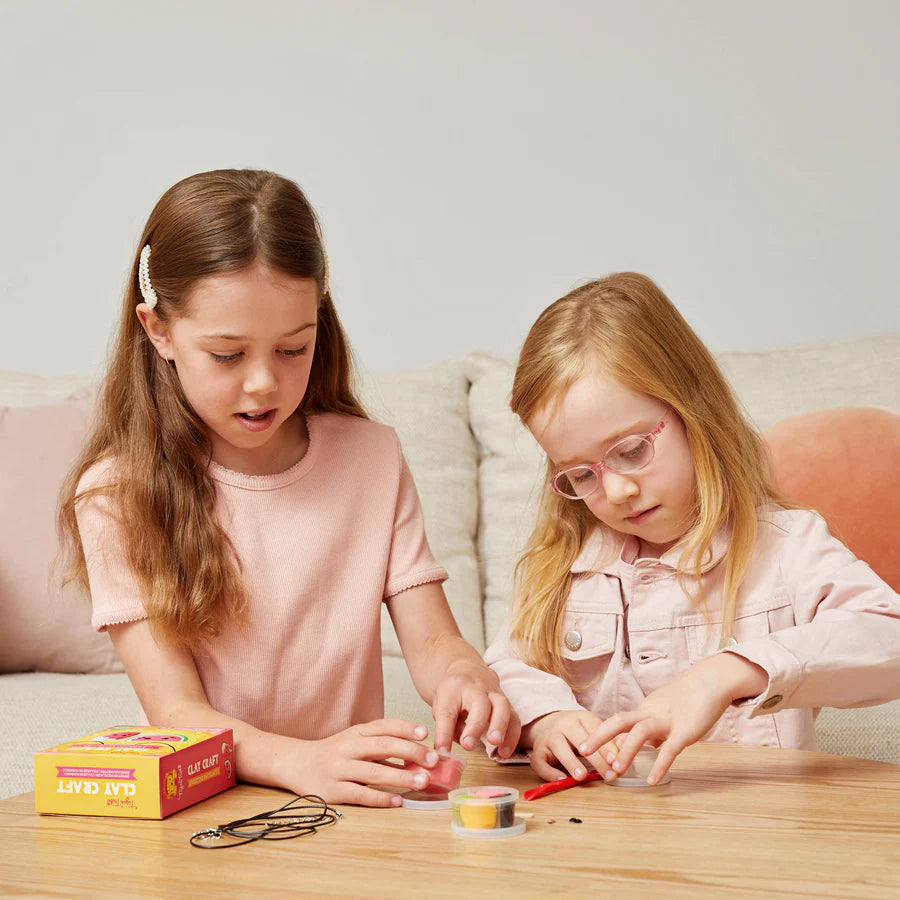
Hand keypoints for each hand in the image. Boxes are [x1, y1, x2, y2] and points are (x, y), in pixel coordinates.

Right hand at [278, 718, 439, 806]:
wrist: (297, 764)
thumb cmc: (335, 753)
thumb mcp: (355, 741)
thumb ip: (381, 746)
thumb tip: (418, 757)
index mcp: (356, 732)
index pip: (384, 725)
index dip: (405, 727)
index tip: (425, 733)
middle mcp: (348, 747)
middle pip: (383, 745)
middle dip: (410, 751)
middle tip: (433, 760)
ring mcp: (339, 768)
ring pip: (374, 771)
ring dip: (401, 776)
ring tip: (423, 781)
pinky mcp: (332, 790)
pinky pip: (360, 794)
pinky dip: (381, 798)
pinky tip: (398, 800)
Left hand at [430, 658, 520, 757]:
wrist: (468, 669)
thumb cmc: (453, 693)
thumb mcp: (441, 706)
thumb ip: (445, 728)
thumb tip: (446, 751)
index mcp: (453, 688)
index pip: (448, 711)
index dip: (444, 732)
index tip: (442, 750)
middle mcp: (475, 687)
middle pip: (479, 703)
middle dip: (475, 725)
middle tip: (469, 745)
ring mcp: (494, 692)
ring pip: (502, 706)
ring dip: (500, 727)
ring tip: (495, 745)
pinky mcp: (507, 701)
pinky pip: (514, 717)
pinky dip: (512, 735)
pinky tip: (504, 751)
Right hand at [525, 709, 619, 781]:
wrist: (546, 723)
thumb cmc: (577, 731)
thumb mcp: (592, 730)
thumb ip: (608, 741)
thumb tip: (627, 754)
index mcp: (581, 717)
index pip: (595, 728)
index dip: (606, 745)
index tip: (617, 760)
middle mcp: (564, 724)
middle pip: (579, 738)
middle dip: (595, 758)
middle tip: (609, 775)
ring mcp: (549, 736)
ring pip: (558, 746)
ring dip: (571, 761)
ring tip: (582, 776)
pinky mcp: (537, 751)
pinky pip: (540, 761)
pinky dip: (550, 772)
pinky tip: (562, 780)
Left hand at [578, 653, 768, 784]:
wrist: (713, 679)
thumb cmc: (691, 697)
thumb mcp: (667, 712)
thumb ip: (656, 729)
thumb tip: (650, 747)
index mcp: (646, 710)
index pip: (618, 722)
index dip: (602, 735)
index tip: (587, 748)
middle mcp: (652, 713)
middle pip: (619, 721)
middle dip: (600, 736)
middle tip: (582, 751)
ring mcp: (668, 721)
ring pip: (640, 732)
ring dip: (626, 751)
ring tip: (616, 770)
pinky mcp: (686, 730)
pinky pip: (670, 749)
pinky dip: (660, 764)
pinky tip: (652, 780)